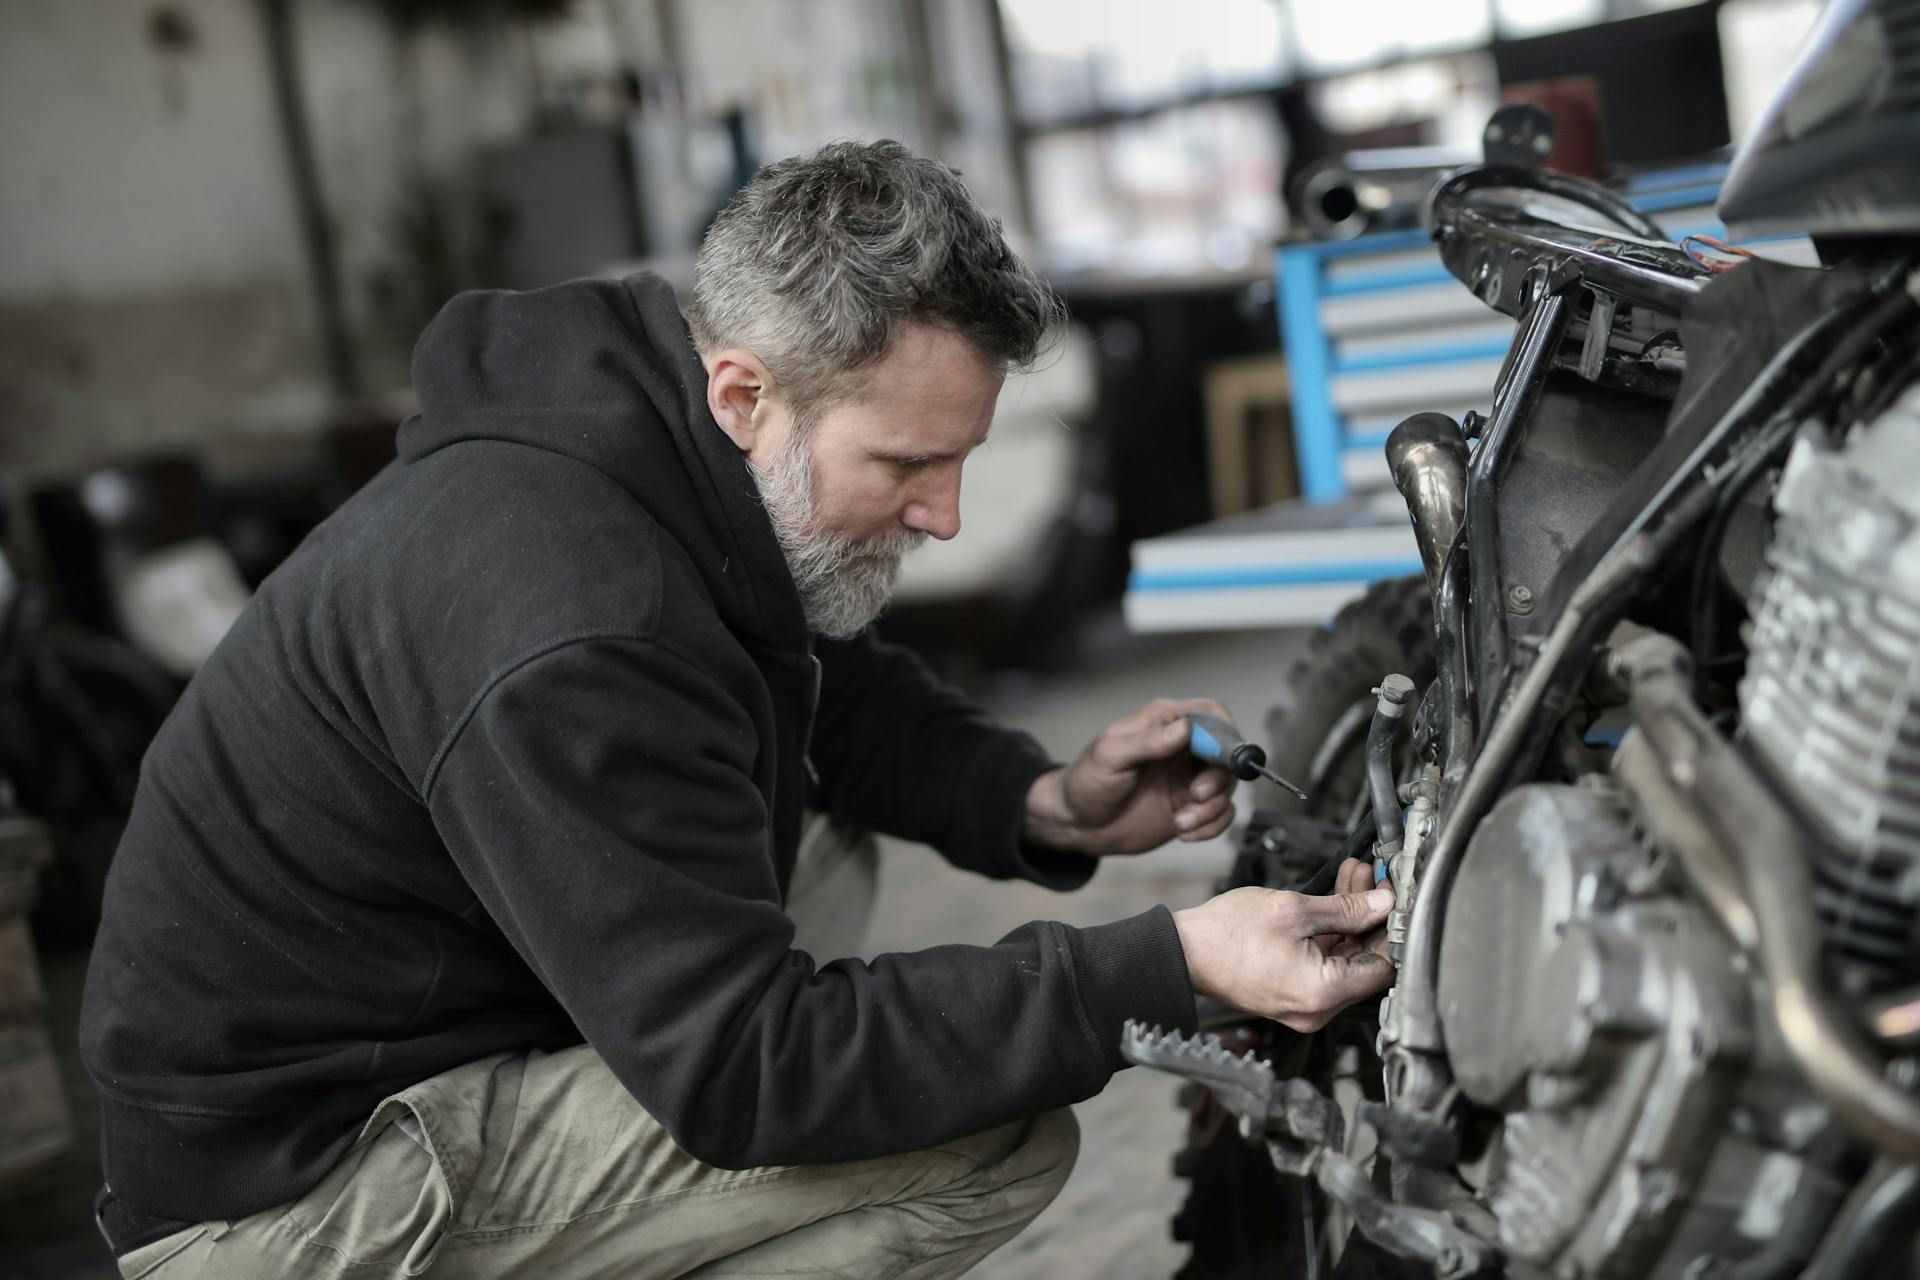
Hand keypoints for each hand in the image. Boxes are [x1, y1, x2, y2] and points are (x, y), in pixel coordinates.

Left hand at [1022, 698, 1238, 856]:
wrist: (1078, 824)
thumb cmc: (1088, 781)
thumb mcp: (1111, 756)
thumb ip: (1148, 742)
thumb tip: (1184, 729)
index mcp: (1164, 723)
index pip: (1211, 714)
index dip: (1224, 733)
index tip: (1219, 759)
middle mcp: (1183, 748)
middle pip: (1227, 753)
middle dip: (1219, 778)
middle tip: (1196, 795)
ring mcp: (1189, 778)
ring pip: (1227, 787)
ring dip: (1212, 808)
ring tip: (1181, 822)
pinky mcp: (1191, 807)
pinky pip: (1221, 814)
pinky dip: (1211, 826)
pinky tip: (1184, 832)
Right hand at [1172, 878, 1395, 1031]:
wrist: (1184, 951)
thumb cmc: (1226, 934)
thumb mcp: (1293, 910)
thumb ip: (1346, 908)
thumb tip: (1382, 903)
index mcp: (1323, 992)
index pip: (1383, 967)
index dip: (1390, 929)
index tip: (1392, 898)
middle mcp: (1318, 1009)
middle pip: (1364, 962)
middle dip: (1370, 917)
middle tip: (1371, 879)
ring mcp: (1304, 1004)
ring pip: (1344, 959)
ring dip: (1351, 919)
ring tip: (1352, 877)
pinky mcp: (1292, 994)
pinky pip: (1323, 964)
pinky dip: (1330, 934)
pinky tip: (1332, 900)